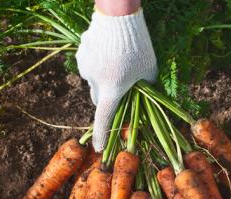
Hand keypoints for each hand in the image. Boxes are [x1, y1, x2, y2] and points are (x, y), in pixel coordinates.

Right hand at [76, 9, 156, 151]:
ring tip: (119, 64)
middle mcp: (94, 81)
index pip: (104, 118)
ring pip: (94, 81)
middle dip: (109, 100)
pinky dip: (99, 65)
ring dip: (104, 80)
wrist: (119, 18)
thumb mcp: (149, 71)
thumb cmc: (139, 47)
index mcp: (112, 90)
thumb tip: (143, 96)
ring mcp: (85, 67)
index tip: (97, 148)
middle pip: (99, 100)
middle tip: (122, 92)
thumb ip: (145, 87)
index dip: (101, 135)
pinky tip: (110, 53)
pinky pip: (90, 65)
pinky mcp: (81, 53)